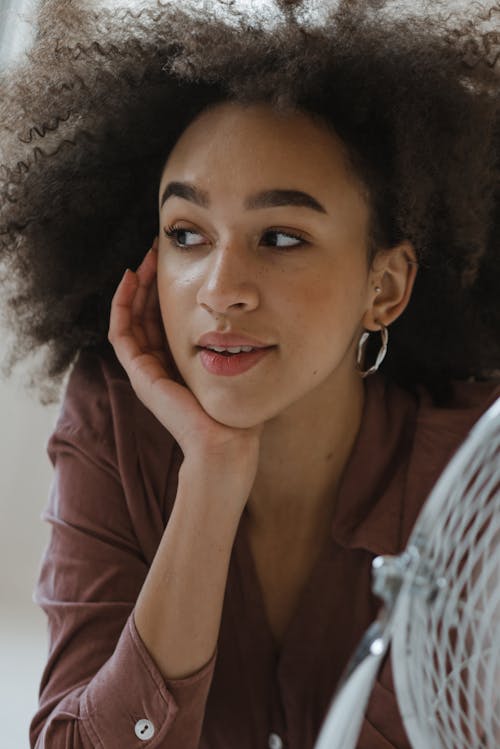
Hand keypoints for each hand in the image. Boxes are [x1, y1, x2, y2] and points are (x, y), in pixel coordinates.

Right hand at [107, 239, 262, 501]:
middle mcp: (160, 365)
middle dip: (151, 281)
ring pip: (131, 318)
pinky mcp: (141, 376)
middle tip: (159, 250)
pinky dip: (122, 305)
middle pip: (146, 314)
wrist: (229, 444)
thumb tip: (257, 310)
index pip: (165, 317)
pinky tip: (132, 278)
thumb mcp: (241, 363)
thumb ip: (238, 340)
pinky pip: (121, 333)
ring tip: (147, 258)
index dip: (167, 289)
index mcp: (180, 363)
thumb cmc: (242, 409)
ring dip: (137, 286)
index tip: (180, 260)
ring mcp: (147, 372)